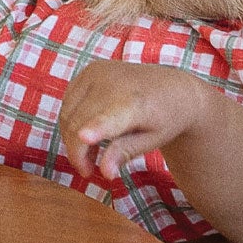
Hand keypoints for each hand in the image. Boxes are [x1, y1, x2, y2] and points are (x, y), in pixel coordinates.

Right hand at [60, 60, 210, 177]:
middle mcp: (115, 82)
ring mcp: (100, 72)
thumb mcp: (152, 141)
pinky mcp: (90, 70)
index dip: (95, 128)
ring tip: (91, 154)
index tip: (84, 137)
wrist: (174, 88)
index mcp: (137, 103)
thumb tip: (105, 173)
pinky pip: (68, 103)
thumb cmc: (165, 118)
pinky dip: (72, 121)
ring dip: (72, 139)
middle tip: (88, 171)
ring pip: (68, 115)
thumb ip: (125, 153)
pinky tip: (88, 132)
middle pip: (79, 124)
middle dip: (77, 154)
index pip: (111, 117)